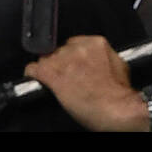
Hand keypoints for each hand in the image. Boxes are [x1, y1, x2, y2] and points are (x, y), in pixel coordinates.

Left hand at [24, 35, 147, 131]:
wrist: (116, 109)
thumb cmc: (119, 94)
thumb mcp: (119, 66)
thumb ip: (105, 57)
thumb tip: (100, 59)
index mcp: (96, 43)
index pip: (74, 42)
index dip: (71, 55)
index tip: (72, 64)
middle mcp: (78, 48)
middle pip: (59, 50)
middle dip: (60, 62)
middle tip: (67, 76)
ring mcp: (64, 61)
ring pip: (46, 58)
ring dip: (48, 69)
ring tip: (54, 80)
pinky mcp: (52, 75)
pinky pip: (33, 69)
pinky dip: (32, 73)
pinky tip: (34, 77)